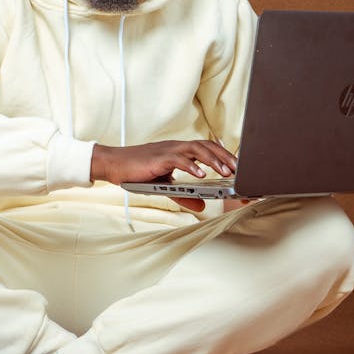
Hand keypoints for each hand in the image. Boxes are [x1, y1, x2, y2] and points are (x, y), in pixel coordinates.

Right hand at [90, 139, 236, 185]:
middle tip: (238, 169)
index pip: (206, 147)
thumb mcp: (165, 186)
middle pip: (206, 146)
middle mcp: (176, 147)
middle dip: (224, 156)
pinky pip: (178, 159)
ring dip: (212, 160)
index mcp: (179, 151)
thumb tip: (204, 207)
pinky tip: (201, 174)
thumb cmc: (138, 172)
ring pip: (196, 150)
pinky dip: (191, 165)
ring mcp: (168, 151)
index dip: (223, 154)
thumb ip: (185, 196)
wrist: (115, 164)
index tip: (237, 165)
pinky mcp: (159, 158)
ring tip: (225, 171)